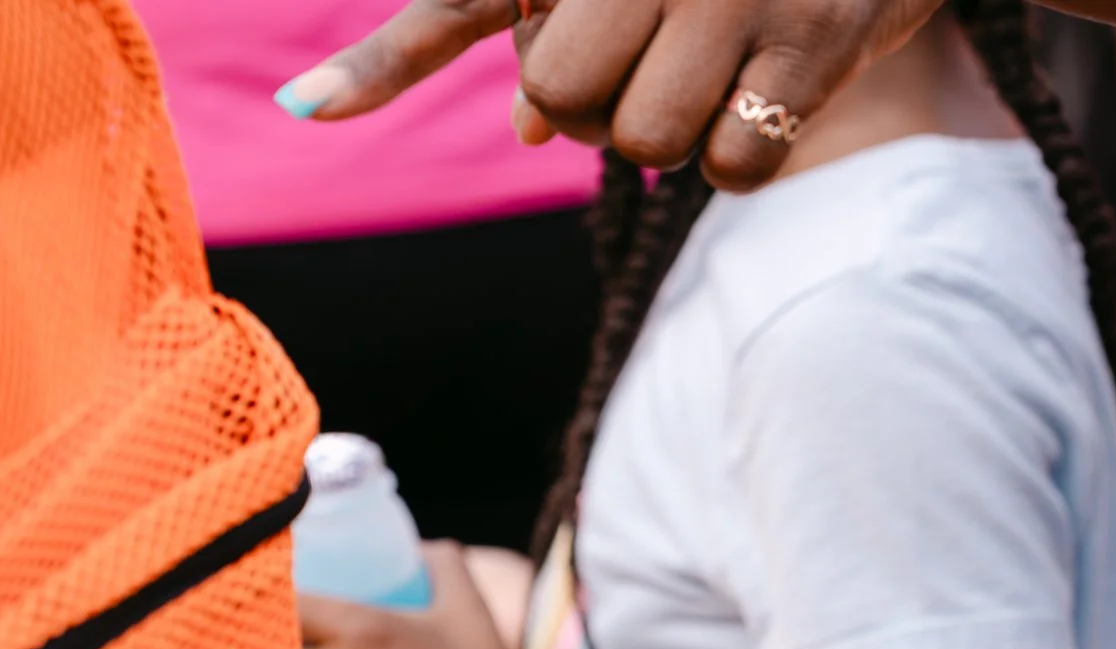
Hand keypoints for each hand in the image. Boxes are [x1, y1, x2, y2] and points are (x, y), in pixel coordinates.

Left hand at [275, 0, 943, 189]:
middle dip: (591, 111)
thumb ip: (568, 22)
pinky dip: (739, 158)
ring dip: (671, 137)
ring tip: (710, 75)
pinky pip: (734, 165)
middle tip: (642, 69)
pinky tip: (764, 102)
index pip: (467, 5)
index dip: (382, 63)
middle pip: (564, 100)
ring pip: (647, 143)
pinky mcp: (811, 43)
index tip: (304, 107)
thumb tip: (529, 134)